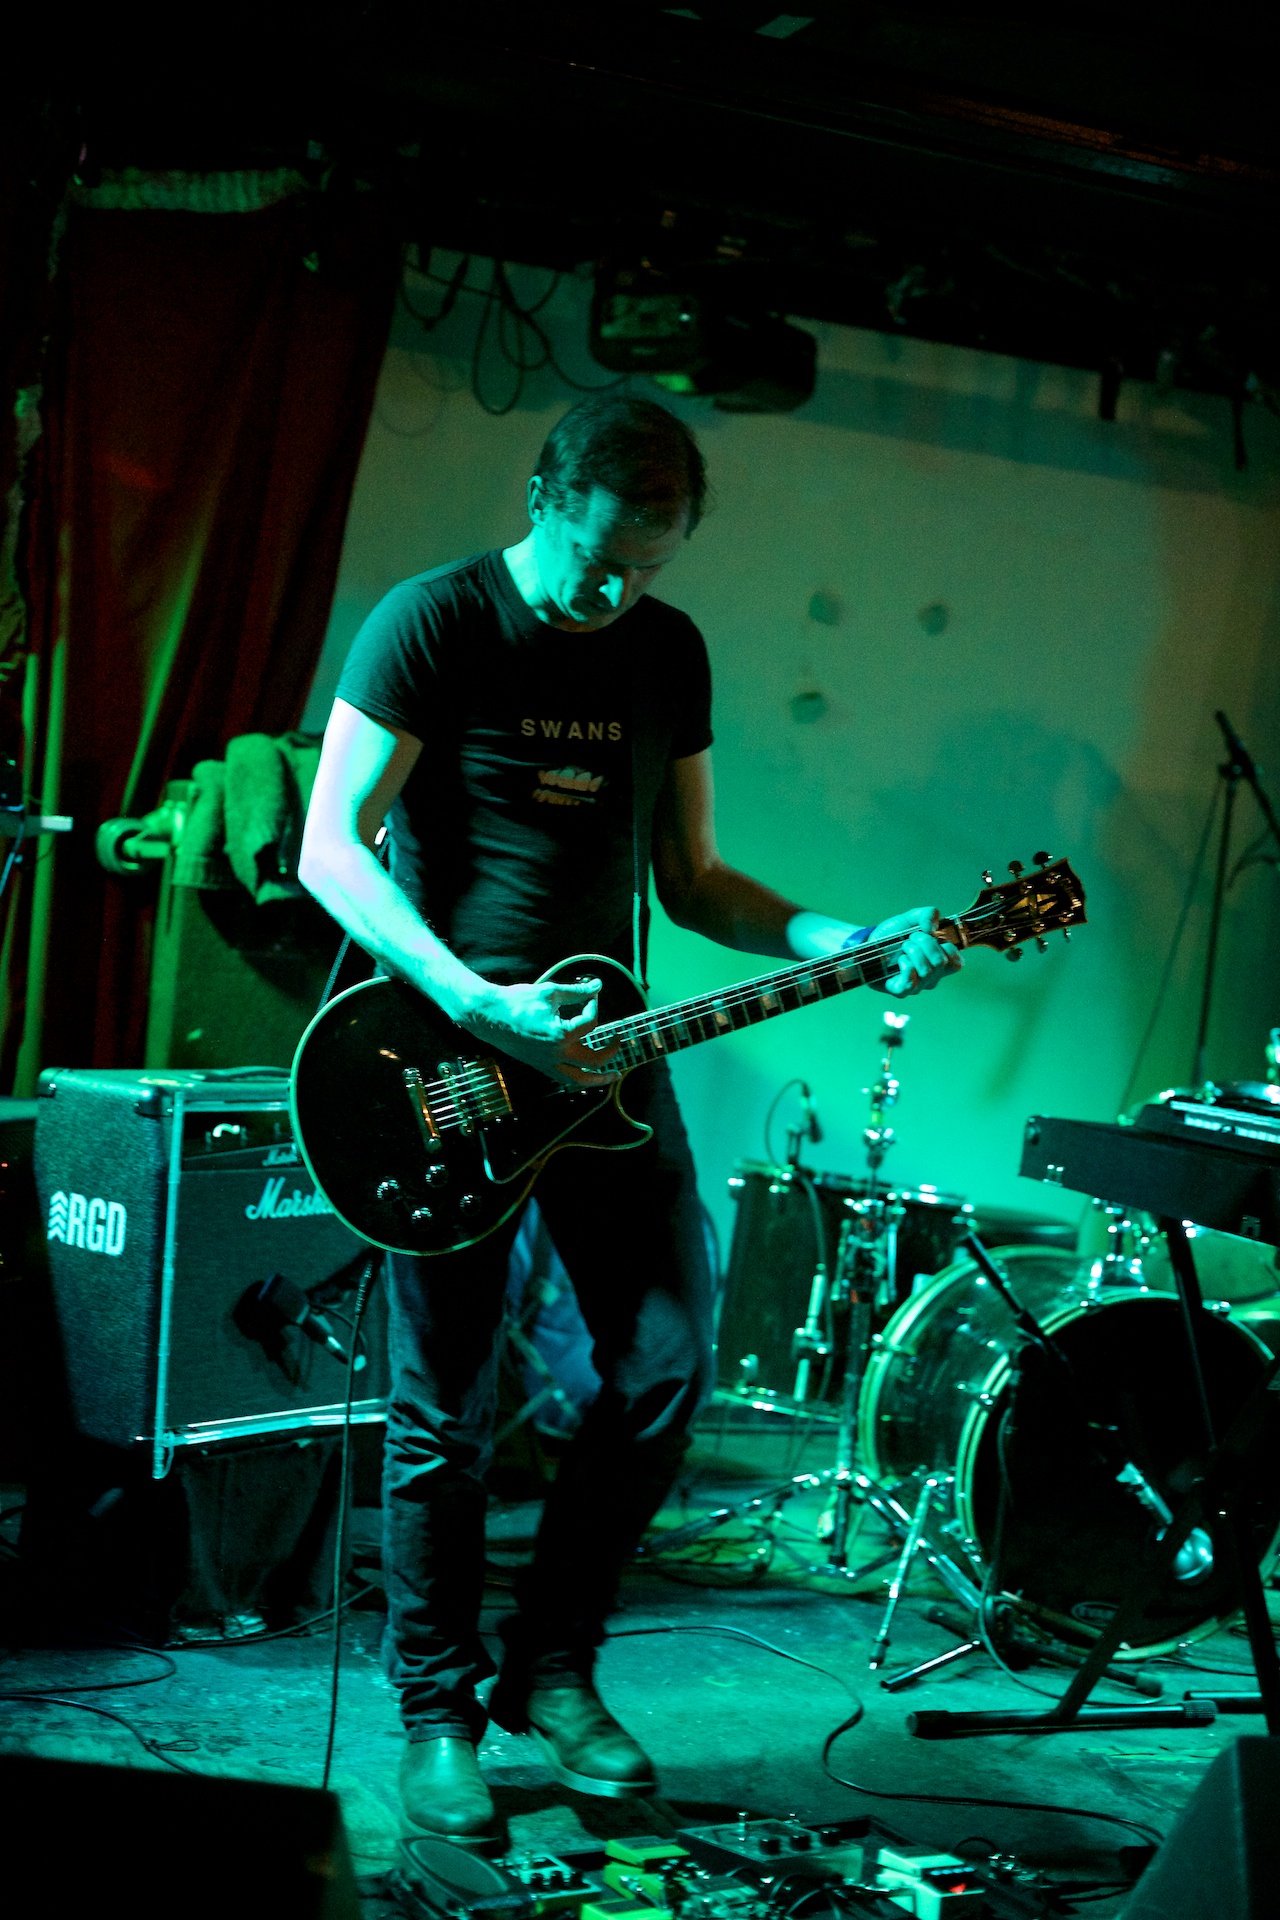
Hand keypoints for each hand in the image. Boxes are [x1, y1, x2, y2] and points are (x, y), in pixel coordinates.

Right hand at [456, 978, 621, 1087]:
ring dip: (599, 1079)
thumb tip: (598, 985)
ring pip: (579, 1079)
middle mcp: (556, 1054)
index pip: (590, 1023)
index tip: (591, 996)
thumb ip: (577, 992)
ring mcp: (547, 1063)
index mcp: (560, 1035)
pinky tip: (586, 1073)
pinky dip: (579, 1078)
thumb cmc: (517, 1001)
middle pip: (594, 1060)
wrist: (489, 1016)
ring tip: (614, 1076)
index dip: (594, 1006)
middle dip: (611, 1051)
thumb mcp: (550, 992)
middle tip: (618, 1039)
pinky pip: (564, 1078)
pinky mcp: (539, 1065)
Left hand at [867, 907, 961, 996]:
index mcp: (939, 960)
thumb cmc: (894, 934)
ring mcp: (918, 985)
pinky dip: (906, 967)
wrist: (869, 943)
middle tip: (911, 938)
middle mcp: (932, 976)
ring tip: (902, 948)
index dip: (946, 947)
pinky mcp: (901, 991)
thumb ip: (928, 914)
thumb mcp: (912, 918)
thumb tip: (932, 927)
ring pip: (926, 972)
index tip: (929, 935)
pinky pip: (910, 984)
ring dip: (913, 953)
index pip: (956, 963)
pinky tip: (900, 961)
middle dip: (925, 944)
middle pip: (940, 963)